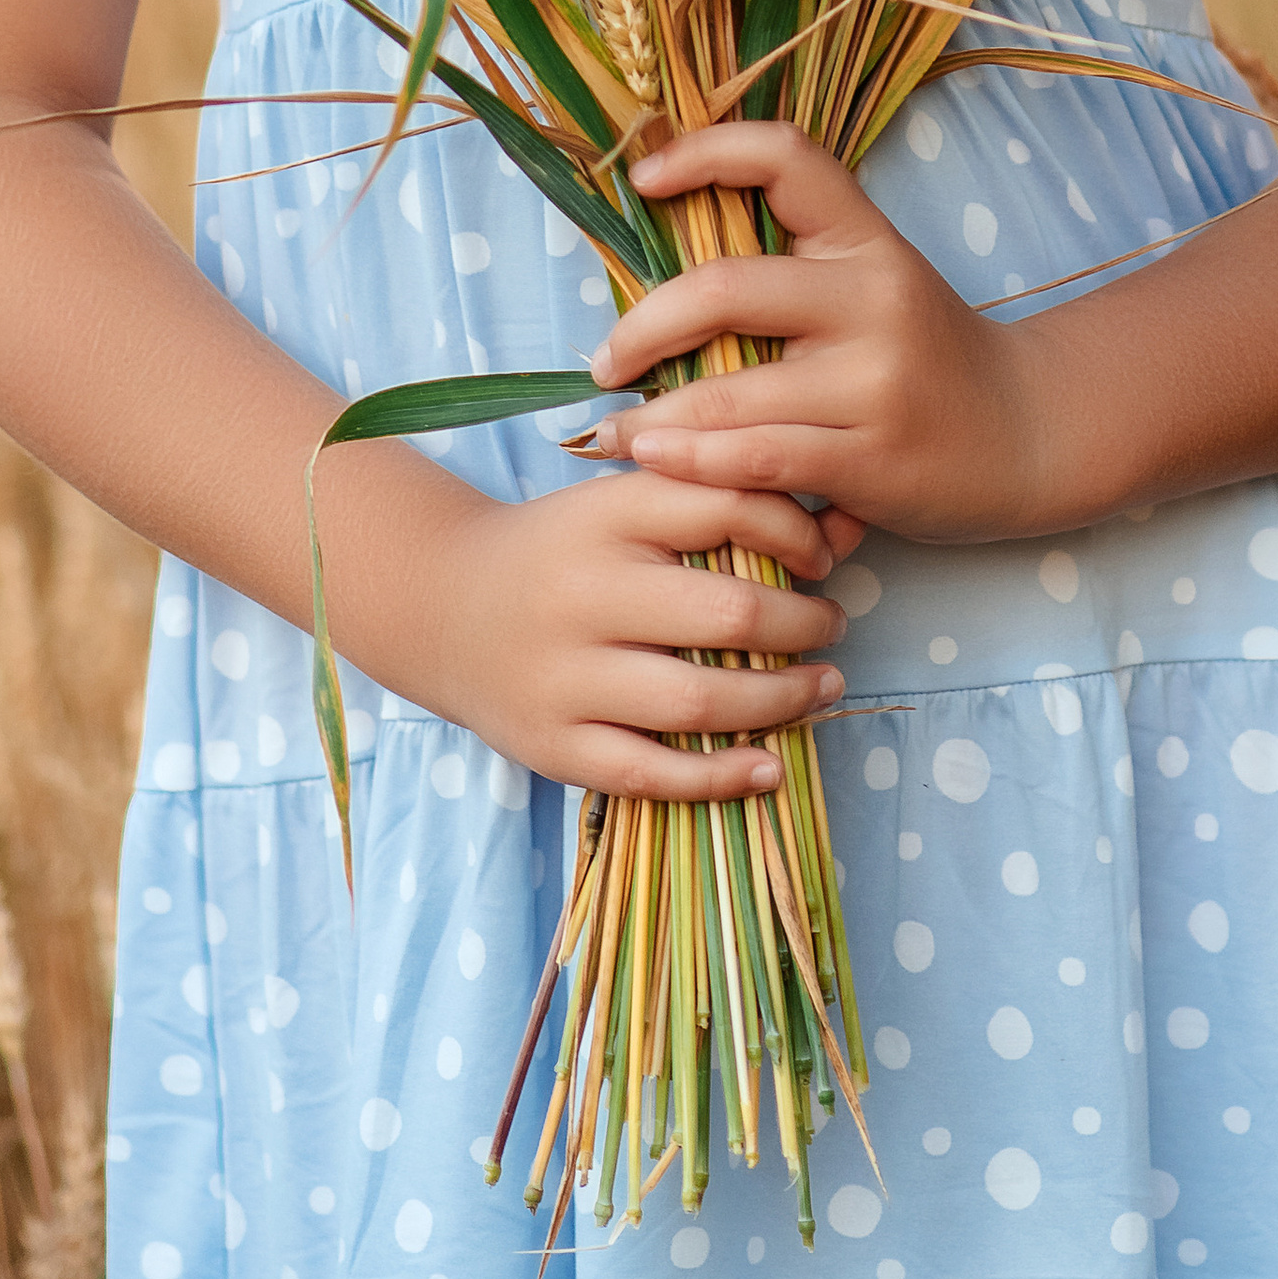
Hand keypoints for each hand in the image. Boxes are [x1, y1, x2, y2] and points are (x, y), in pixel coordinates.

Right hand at [359, 463, 866, 804]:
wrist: (437, 603)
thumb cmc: (558, 549)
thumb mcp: (619, 503)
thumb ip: (712, 502)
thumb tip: (840, 525)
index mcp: (606, 515)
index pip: (728, 507)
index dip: (797, 533)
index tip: (824, 556)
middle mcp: (585, 593)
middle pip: (728, 615)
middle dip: (804, 626)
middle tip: (833, 626)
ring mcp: (565, 676)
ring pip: (698, 701)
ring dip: (781, 701)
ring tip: (821, 688)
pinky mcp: (552, 745)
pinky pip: (650, 773)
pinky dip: (719, 777)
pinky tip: (768, 767)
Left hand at [583, 123, 1052, 542]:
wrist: (1031, 433)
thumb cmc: (927, 358)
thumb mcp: (876, 287)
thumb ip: (795, 269)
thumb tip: (666, 262)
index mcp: (867, 239)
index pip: (788, 157)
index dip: (706, 151)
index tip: (643, 178)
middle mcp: (873, 295)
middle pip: (725, 289)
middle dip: (643, 327)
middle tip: (604, 361)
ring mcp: (875, 376)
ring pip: (729, 392)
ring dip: (652, 419)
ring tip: (614, 433)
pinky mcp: (873, 453)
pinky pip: (762, 458)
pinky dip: (699, 466)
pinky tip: (663, 467)